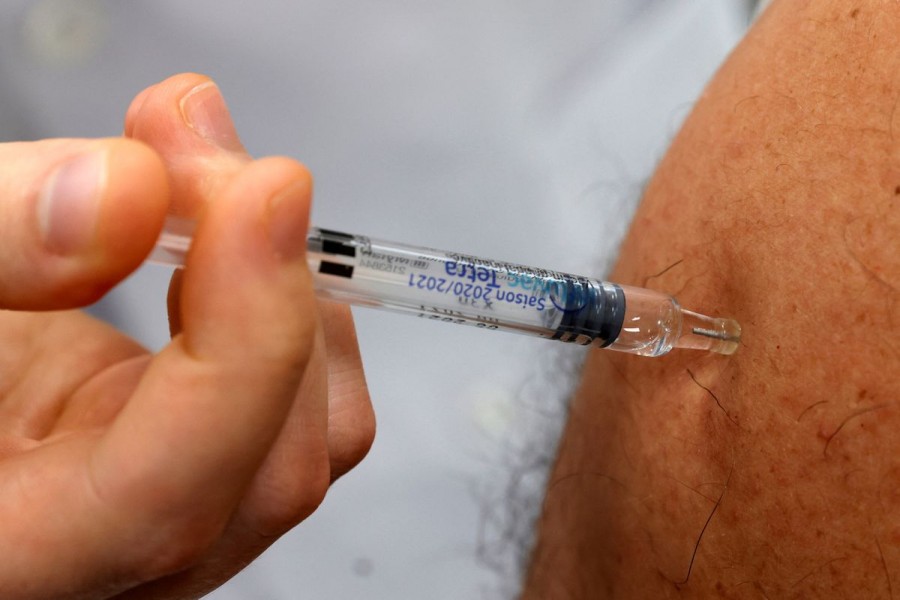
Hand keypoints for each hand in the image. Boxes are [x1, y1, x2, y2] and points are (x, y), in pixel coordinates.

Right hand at [0, 73, 374, 598]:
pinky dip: (292, 301)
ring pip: (316, 434)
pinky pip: (307, 400)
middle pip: (272, 472)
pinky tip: (228, 239)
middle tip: (195, 146)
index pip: (163, 504)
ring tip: (206, 177)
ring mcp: (165, 508)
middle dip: (267, 284)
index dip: (240, 348)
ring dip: (291, 283)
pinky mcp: (196, 450)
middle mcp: (104, 558)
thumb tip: (129, 194)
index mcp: (5, 553)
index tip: (264, 192)